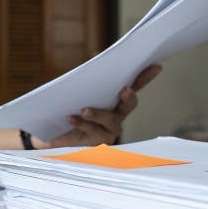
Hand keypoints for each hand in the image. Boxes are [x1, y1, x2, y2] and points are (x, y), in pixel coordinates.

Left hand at [43, 64, 161, 147]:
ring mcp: (109, 130)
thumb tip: (84, 71)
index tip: (156, 66)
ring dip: (97, 114)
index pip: (133, 87)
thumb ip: (81, 85)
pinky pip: (93, 131)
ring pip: (110, 120)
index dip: (145, 77)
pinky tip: (71, 118)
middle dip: (129, 97)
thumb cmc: (66, 113)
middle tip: (125, 90)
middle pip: (128, 105)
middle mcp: (116, 116)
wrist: (51, 137)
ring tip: (84, 110)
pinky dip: (81, 123)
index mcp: (113, 101)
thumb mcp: (72, 96)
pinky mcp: (98, 142)